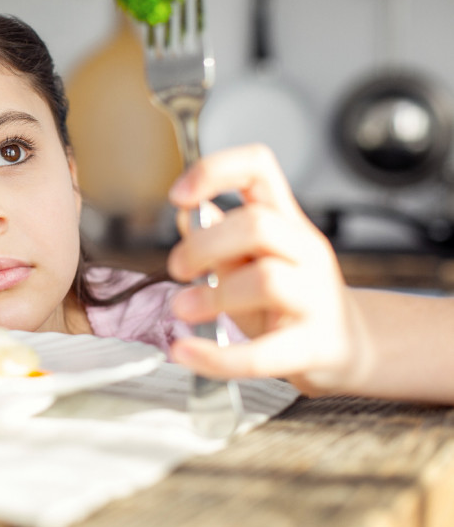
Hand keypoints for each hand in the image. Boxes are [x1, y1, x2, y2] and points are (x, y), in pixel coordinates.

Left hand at [165, 145, 365, 393]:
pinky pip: (264, 354)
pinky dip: (217, 358)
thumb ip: (217, 238)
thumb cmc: (284, 301)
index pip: (259, 169)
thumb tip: (188, 214)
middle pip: (257, 226)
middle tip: (179, 269)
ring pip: (267, 280)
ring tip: (183, 308)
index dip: (214, 171)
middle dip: (203, 245)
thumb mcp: (249, 261)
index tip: (178, 196)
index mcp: (286, 220)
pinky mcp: (312, 348)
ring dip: (212, 296)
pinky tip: (185, 353)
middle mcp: (305, 251)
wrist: (347, 348)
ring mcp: (314, 298)